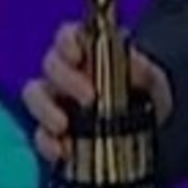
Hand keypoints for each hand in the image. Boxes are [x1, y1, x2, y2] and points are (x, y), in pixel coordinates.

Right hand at [21, 19, 172, 163]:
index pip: (67, 36)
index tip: (77, 55)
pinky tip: (62, 151)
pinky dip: (47, 142)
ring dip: (45, 110)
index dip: (67, 42)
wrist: (148, 129)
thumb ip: (144, 70)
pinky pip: (40, 134)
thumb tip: (134, 64)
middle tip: (89, 98)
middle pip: (50, 64)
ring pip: (35, 96)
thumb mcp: (152, 80)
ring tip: (63, 126)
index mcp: (87, 51)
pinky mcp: (52, 132)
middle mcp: (65, 73)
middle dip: (66, 79)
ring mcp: (55, 102)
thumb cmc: (144, 94)